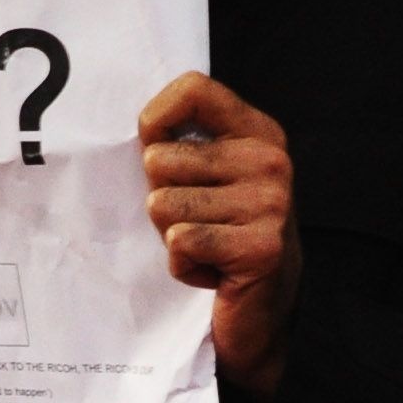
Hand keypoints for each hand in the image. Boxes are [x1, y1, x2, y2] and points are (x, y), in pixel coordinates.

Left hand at [141, 72, 300, 393]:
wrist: (261, 314)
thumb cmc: (219, 233)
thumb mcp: (207, 175)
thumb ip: (181, 140)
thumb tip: (131, 121)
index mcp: (258, 132)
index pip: (193, 87)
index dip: (156, 119)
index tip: (158, 150)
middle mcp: (271, 160)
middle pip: (158, 158)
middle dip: (162, 197)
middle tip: (198, 222)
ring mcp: (270, 204)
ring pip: (161, 203)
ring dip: (171, 234)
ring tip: (206, 245)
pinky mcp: (261, 248)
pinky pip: (180, 242)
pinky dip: (182, 266)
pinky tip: (212, 271)